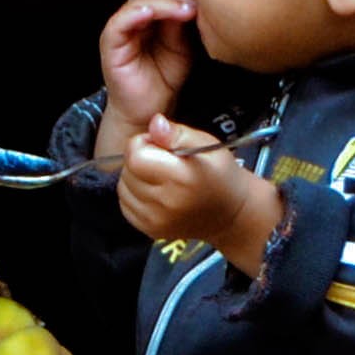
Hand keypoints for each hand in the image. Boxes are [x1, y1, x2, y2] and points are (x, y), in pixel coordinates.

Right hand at [95, 0, 196, 156]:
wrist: (151, 109)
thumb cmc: (166, 76)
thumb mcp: (183, 42)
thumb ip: (183, 19)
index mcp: (147, 13)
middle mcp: (131, 17)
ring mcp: (119, 30)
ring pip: (137, 2)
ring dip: (162, 2)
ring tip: (185, 9)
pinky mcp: (111, 45)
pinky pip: (121, 22)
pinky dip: (136, 14)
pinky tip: (151, 13)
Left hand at [114, 115, 281, 274]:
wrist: (231, 214)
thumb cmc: (219, 174)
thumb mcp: (207, 144)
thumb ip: (178, 133)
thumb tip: (154, 123)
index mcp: (182, 178)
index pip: (135, 156)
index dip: (144, 144)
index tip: (160, 146)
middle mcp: (167, 203)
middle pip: (128, 171)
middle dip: (140, 160)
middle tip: (163, 162)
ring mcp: (156, 221)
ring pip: (123, 188)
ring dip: (136, 178)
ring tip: (161, 177)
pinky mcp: (150, 230)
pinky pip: (126, 205)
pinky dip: (135, 196)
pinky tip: (156, 192)